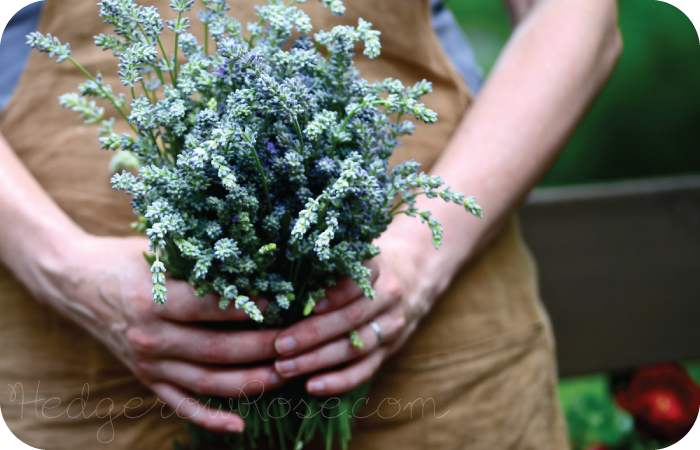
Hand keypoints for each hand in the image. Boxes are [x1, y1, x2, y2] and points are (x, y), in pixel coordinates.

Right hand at [33, 233, 282, 432]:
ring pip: (207, 382)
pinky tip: (240, 424)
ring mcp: (148, 363)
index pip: (211, 309)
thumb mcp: (160, 251)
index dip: (249, 309)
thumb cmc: (125, 259)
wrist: (76, 281)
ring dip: (250, 382)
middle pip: (218, 350)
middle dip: (263, 349)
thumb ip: (201, 261)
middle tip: (298, 345)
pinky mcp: (146, 378)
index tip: (282, 305)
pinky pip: (181, 404)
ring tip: (286, 375)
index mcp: (155, 300)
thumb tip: (256, 259)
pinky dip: (210, 418)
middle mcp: (152, 336)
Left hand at [272, 231, 432, 395]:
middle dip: (312, 334)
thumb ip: (320, 267)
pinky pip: (365, 370)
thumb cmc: (356, 270)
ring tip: (284, 368)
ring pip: (355, 347)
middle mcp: (388, 296)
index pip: (357, 281)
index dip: (334, 294)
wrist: (407, 283)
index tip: (308, 304)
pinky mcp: (388, 350)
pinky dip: (338, 381)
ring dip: (317, 360)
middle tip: (279, 346)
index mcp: (376, 268)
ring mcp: (391, 325)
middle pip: (350, 318)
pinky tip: (312, 387)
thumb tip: (268, 281)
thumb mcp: (347, 259)